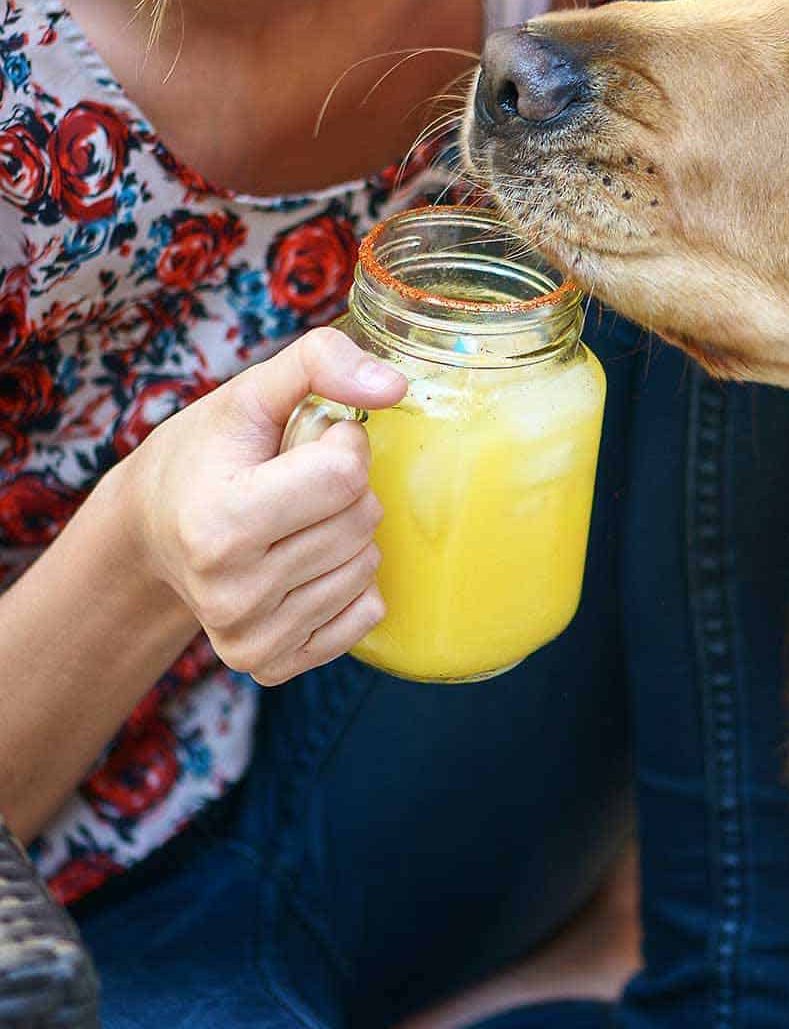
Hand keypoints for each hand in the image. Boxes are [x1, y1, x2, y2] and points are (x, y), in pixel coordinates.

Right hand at [118, 326, 406, 684]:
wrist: (152, 533)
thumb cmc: (206, 456)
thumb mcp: (249, 394)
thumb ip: (319, 363)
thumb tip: (395, 386)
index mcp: (219, 522)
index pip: (344, 474)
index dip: (342, 441)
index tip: (309, 440)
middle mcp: (231, 592)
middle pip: (359, 521)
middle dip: (347, 488)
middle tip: (300, 482)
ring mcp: (250, 637)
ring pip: (366, 566)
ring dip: (349, 533)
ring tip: (297, 521)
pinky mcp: (270, 665)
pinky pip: (366, 614)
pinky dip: (350, 581)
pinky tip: (306, 564)